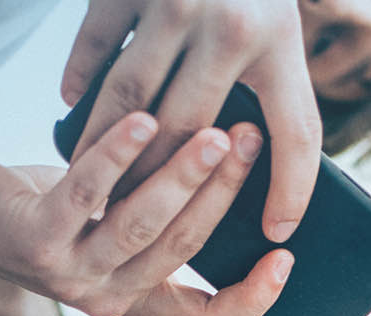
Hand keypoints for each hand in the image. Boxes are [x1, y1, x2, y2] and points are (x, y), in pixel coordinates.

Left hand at [0, 113, 292, 315]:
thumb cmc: (47, 209)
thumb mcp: (113, 224)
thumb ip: (163, 220)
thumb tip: (232, 174)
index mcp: (136, 300)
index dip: (254, 299)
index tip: (285, 256)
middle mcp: (108, 299)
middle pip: (185, 249)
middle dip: (227, 192)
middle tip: (253, 140)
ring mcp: (72, 276)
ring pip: (146, 225)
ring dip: (186, 175)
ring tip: (217, 132)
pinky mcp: (37, 241)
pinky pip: (90, 192)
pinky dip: (119, 154)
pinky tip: (144, 122)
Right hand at [61, 0, 319, 241]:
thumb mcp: (276, 27)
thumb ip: (273, 89)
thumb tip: (261, 171)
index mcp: (279, 40)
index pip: (298, 131)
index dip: (293, 189)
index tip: (276, 236)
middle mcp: (232, 23)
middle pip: (190, 129)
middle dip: (162, 185)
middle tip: (140, 224)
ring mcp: (174, 2)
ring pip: (134, 97)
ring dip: (112, 147)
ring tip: (99, 184)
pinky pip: (98, 43)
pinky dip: (82, 79)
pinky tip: (72, 106)